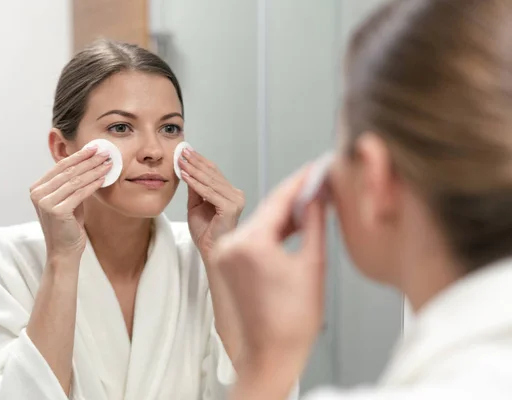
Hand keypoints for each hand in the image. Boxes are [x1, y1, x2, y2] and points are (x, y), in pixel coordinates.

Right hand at [29, 145, 111, 260]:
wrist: (64, 251)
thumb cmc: (68, 226)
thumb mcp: (67, 200)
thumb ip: (71, 184)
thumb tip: (88, 162)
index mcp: (37, 188)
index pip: (60, 167)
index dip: (78, 156)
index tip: (94, 148)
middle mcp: (37, 194)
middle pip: (68, 172)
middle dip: (89, 160)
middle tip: (105, 152)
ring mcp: (45, 202)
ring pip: (75, 181)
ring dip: (94, 170)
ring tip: (108, 163)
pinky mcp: (57, 211)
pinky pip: (80, 193)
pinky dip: (93, 184)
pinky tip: (104, 178)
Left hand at [179, 148, 244, 262]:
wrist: (210, 252)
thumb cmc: (205, 232)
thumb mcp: (196, 205)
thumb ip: (194, 189)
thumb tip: (186, 169)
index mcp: (231, 193)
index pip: (214, 173)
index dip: (199, 161)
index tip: (186, 151)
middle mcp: (236, 195)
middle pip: (213, 174)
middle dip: (195, 162)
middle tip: (182, 151)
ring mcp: (236, 201)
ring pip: (210, 181)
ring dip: (193, 170)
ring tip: (180, 161)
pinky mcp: (231, 208)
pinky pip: (209, 193)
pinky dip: (195, 183)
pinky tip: (185, 175)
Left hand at [212, 163, 327, 398]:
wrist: (270, 354)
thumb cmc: (293, 322)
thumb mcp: (312, 265)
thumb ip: (314, 223)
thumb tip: (317, 196)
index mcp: (250, 244)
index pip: (278, 200)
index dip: (300, 182)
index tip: (314, 170)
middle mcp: (230, 245)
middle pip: (266, 209)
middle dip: (293, 198)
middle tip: (317, 185)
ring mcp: (224, 254)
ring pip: (258, 222)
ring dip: (282, 214)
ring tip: (309, 206)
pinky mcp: (225, 263)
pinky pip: (250, 236)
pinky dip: (270, 230)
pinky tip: (291, 227)